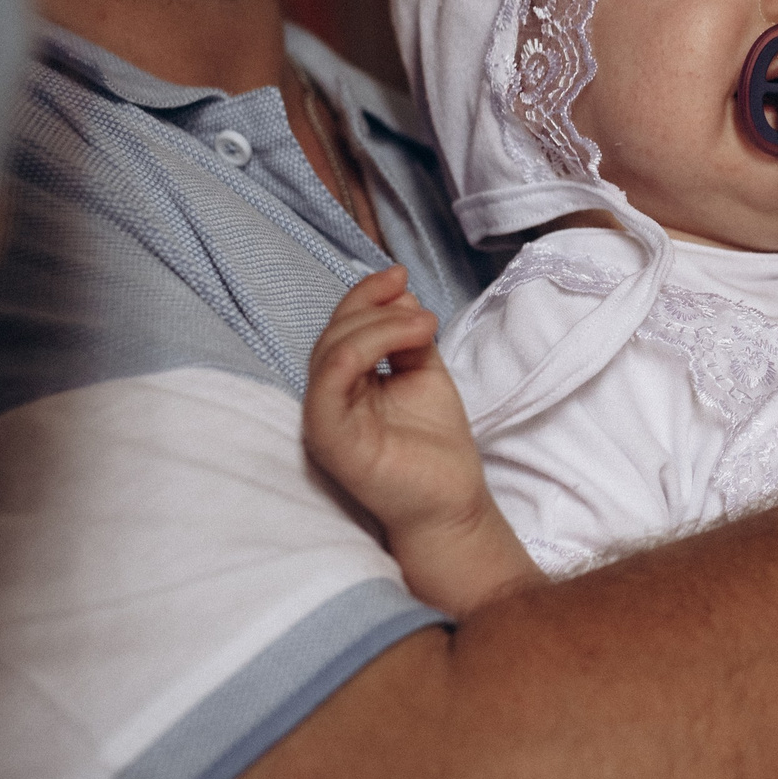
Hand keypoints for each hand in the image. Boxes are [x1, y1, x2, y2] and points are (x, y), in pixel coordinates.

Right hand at [304, 266, 540, 614]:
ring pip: (330, 353)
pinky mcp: (330, 440)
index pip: (341, 329)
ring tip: (424, 325)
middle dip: (373, 307)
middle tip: (416, 305)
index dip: (365, 296)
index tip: (400, 275)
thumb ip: (407, 338)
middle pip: (333, 335)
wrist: (451, 503)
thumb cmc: (435, 446)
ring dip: (377, 326)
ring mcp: (325, 420)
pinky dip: (356, 352)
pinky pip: (327, 387)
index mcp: (346, 384)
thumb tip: (400, 292)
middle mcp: (329, 400)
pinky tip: (403, 337)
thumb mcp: (424, 374)